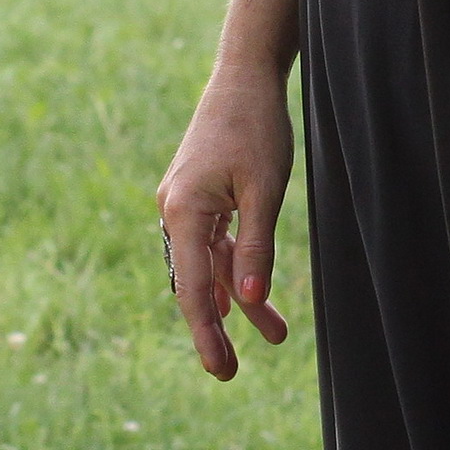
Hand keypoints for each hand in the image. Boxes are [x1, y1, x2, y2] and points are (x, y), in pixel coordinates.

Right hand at [156, 58, 294, 379]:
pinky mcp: (200, 196)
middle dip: (216, 328)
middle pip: (194, 282)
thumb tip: (246, 303)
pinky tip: (250, 298)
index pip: (191, 288)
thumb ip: (256, 248)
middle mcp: (174, 211)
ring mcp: (185, 203)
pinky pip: (214, 244)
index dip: (205, 333)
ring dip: (236, 300)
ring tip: (275, 336)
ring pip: (208, 265)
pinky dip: (233, 269)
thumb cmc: (257, 127)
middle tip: (230, 374)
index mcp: (184, 212)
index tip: (219, 370)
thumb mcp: (265, 190)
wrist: (245, 75)